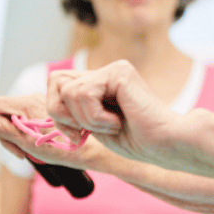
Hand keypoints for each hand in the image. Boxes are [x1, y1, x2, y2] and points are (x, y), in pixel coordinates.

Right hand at [0, 94, 101, 169]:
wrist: (95, 148)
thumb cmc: (66, 149)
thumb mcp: (30, 143)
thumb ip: (3, 129)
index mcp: (26, 103)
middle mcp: (32, 99)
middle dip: (2, 135)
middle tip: (19, 153)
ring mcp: (39, 104)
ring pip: (11, 120)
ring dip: (14, 138)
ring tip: (30, 153)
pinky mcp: (45, 112)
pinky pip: (24, 121)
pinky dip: (23, 136)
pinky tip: (35, 148)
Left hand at [46, 60, 178, 165]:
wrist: (166, 144)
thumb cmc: (138, 141)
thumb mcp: (93, 126)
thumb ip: (73, 110)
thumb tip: (48, 105)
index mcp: (101, 84)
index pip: (57, 85)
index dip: (57, 110)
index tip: (77, 136)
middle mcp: (106, 72)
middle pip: (56, 81)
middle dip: (61, 112)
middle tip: (86, 131)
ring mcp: (114, 70)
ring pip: (68, 91)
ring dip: (86, 120)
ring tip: (112, 125)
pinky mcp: (119, 71)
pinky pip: (84, 93)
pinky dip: (95, 117)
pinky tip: (119, 121)